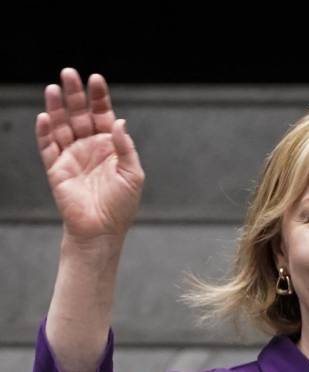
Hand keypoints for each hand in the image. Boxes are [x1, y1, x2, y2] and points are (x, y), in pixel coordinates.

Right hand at [36, 68, 143, 242]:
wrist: (102, 230)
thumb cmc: (121, 205)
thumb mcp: (132, 174)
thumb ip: (125, 147)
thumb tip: (119, 122)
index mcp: (109, 146)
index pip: (103, 115)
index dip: (99, 97)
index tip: (96, 78)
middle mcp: (89, 147)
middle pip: (80, 114)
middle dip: (75, 94)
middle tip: (69, 73)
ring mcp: (71, 156)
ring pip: (61, 126)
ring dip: (57, 107)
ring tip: (53, 88)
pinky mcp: (56, 169)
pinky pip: (48, 147)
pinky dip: (45, 132)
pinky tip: (44, 116)